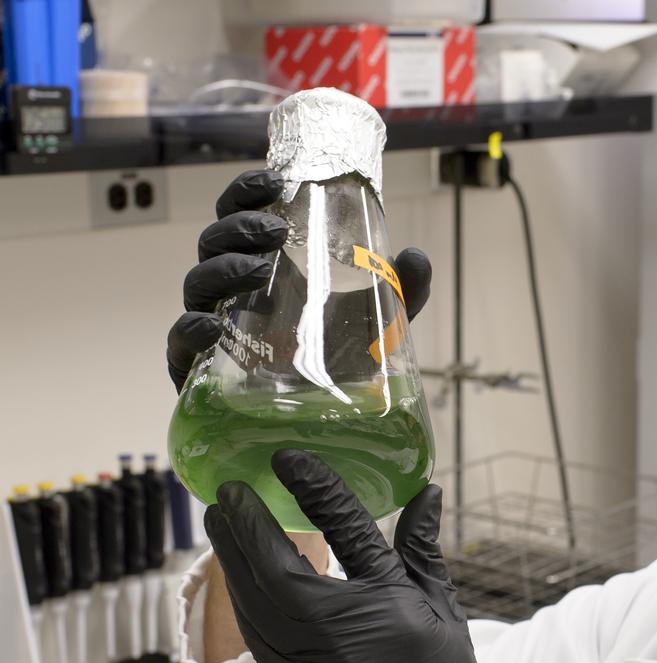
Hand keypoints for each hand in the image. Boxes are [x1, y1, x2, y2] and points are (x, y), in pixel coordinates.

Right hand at [165, 168, 433, 391]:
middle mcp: (231, 293)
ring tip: (258, 270)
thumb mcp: (376, 324)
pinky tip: (212, 325)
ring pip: (198, 286)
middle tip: (274, 230)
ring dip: (224, 270)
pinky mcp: (200, 372)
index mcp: (261, 269)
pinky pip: (181, 344)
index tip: (274, 180)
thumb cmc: (336, 363)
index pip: (239, 218)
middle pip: (214, 245)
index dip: (247, 193)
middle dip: (238, 228)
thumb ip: (398, 292)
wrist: (317, 428)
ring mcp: (212, 329)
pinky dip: (191, 330)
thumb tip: (415, 254)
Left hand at [203, 449, 511, 662]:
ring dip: (231, 559)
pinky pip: (254, 636)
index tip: (287, 459)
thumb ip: (422, 551)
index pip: (343, 529)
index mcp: (386, 606)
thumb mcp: (445, 614)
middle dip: (243, 523)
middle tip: (227, 491)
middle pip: (271, 563)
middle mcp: (335, 633)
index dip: (313, 487)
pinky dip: (243, 602)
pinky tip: (241, 581)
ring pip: (250, 601)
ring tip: (222, 525)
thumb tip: (425, 494)